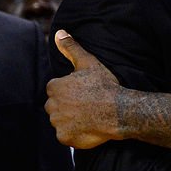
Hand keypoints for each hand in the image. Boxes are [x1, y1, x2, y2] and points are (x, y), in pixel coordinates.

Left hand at [45, 31, 124, 148]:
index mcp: (55, 87)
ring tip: (89, 116)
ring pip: (61, 121)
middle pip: (56, 107)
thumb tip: (59, 32)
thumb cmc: (104, 85)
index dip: (71, 91)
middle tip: (87, 105)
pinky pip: (66, 136)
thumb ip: (71, 47)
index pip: (57, 90)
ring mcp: (58, 123)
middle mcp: (52, 105)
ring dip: (70, 120)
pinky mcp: (65, 138)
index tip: (85, 92)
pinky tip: (88, 127)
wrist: (118, 111)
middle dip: (67, 106)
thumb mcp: (88, 62)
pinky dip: (74, 134)